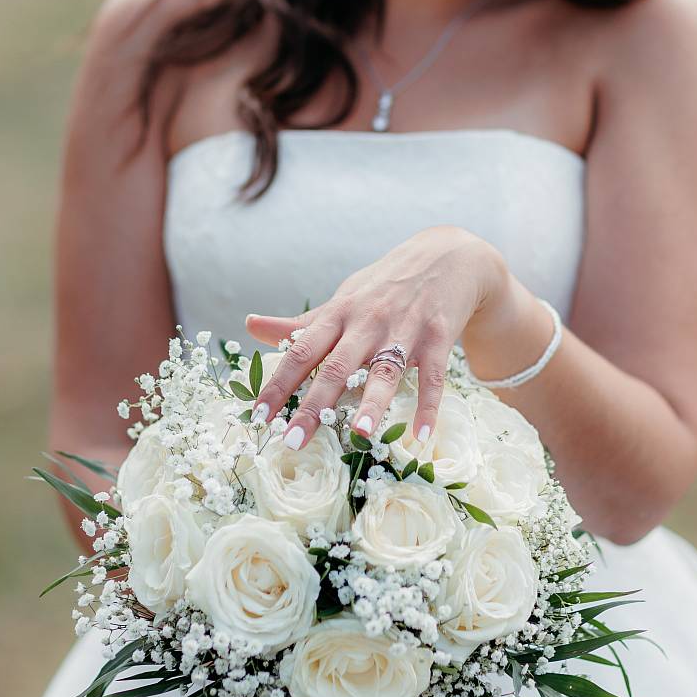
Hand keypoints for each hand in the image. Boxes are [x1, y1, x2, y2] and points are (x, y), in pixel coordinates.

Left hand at [244, 225, 502, 448]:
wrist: (446, 255)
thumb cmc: (385, 284)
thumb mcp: (342, 299)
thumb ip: (301, 323)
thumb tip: (250, 325)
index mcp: (340, 314)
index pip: (301, 351)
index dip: (278, 383)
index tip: (258, 416)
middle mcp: (368, 322)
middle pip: (337, 366)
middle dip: (315, 404)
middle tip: (293, 441)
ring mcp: (404, 328)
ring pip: (385, 371)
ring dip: (372, 403)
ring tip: (358, 433)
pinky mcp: (438, 336)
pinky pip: (432, 377)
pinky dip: (428, 406)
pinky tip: (422, 436)